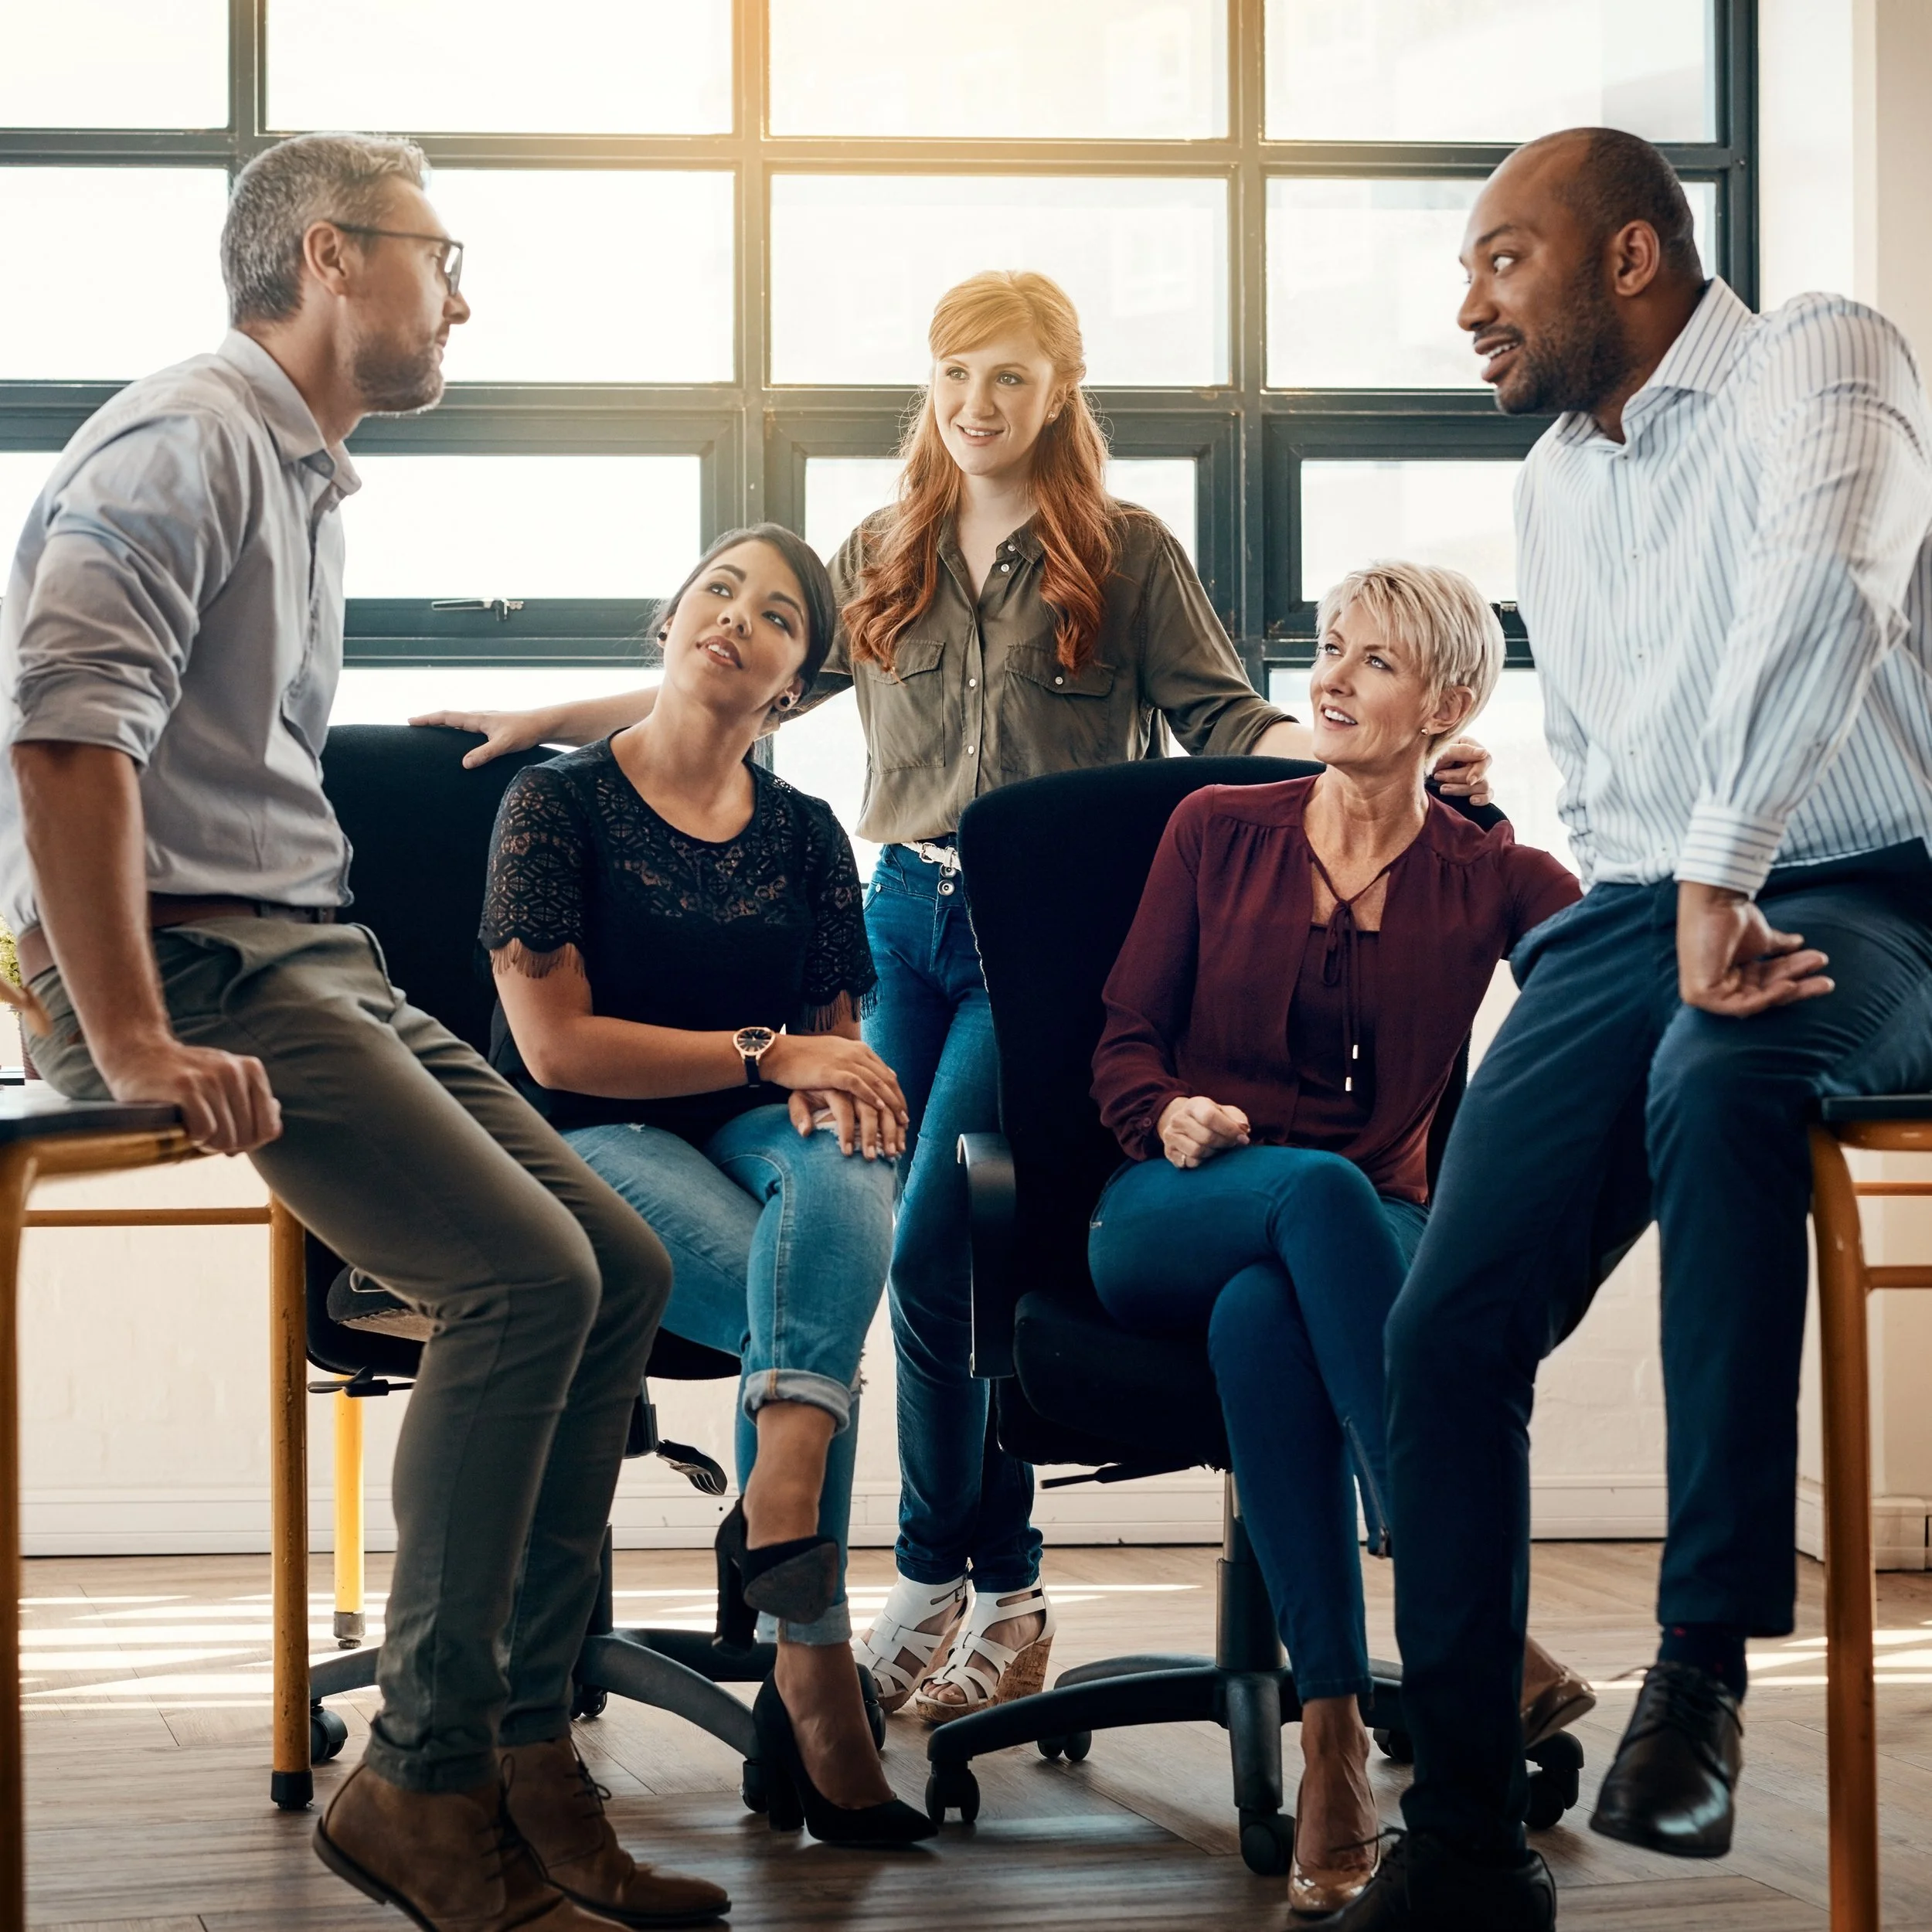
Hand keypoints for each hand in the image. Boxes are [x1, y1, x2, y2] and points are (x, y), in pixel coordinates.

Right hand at [94, 1034, 281, 1154]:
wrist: (135, 1052)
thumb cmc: (183, 1078)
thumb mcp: (224, 1084)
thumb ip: (253, 1105)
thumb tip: (275, 1129)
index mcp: (251, 1070)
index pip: (267, 1129)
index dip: (246, 1143)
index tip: (225, 1136)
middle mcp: (235, 1071)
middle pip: (246, 1138)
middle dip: (224, 1145)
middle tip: (202, 1132)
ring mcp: (210, 1078)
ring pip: (226, 1139)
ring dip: (205, 1144)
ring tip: (189, 1126)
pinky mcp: (185, 1086)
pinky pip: (204, 1132)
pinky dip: (191, 1137)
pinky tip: (179, 1124)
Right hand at [409, 706, 554, 769]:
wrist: (545, 723)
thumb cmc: (525, 732)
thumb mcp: (504, 745)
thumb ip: (484, 754)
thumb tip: (464, 764)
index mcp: (478, 719)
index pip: (447, 717)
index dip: (428, 719)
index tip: (410, 721)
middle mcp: (479, 716)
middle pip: (449, 716)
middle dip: (431, 720)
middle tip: (413, 724)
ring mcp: (486, 720)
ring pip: (459, 720)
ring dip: (444, 723)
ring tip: (430, 730)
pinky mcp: (493, 726)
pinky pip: (469, 725)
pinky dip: (457, 728)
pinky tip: (459, 737)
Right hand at [764, 1033, 907, 1151]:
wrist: (779, 1054)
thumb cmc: (804, 1060)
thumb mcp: (834, 1060)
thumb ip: (854, 1069)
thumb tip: (871, 1083)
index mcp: (859, 1050)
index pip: (886, 1074)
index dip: (897, 1095)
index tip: (903, 1113)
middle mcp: (856, 1053)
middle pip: (886, 1080)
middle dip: (898, 1104)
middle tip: (906, 1124)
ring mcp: (845, 1061)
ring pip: (876, 1083)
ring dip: (889, 1106)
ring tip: (897, 1123)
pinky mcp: (833, 1070)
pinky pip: (858, 1084)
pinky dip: (871, 1097)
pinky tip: (879, 1109)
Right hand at [1157, 1095, 1250, 1169]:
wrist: (1186, 1124)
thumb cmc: (1212, 1119)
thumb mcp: (1225, 1113)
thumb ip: (1237, 1119)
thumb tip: (1243, 1129)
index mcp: (1193, 1105)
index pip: (1210, 1117)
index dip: (1229, 1129)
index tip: (1242, 1137)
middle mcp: (1178, 1118)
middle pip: (1206, 1137)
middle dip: (1224, 1143)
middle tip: (1230, 1144)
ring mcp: (1170, 1135)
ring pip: (1197, 1151)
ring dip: (1212, 1153)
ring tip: (1216, 1148)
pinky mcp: (1168, 1152)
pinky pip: (1188, 1162)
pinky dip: (1201, 1162)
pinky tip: (1204, 1156)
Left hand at [1432, 736, 1492, 805]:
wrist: (1411, 774)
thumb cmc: (1425, 758)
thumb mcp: (1440, 752)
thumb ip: (1461, 751)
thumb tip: (1484, 753)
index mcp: (1468, 745)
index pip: (1485, 759)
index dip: (1479, 771)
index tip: (1469, 781)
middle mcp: (1473, 760)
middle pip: (1481, 775)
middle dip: (1459, 779)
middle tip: (1438, 776)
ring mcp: (1474, 775)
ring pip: (1482, 787)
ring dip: (1461, 790)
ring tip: (1441, 789)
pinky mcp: (1472, 789)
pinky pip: (1486, 795)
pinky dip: (1482, 799)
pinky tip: (1471, 801)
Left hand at [1675, 881, 1833, 1016]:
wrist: (1713, 900)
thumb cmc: (1731, 916)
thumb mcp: (1761, 938)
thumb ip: (1778, 947)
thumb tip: (1799, 943)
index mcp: (1731, 973)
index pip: (1767, 981)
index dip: (1794, 973)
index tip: (1820, 961)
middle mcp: (1719, 985)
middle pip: (1765, 992)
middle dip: (1799, 986)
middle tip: (1828, 982)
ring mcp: (1706, 992)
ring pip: (1757, 999)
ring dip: (1791, 989)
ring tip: (1820, 980)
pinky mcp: (1699, 994)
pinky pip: (1739, 1005)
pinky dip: (1766, 997)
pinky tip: (1788, 985)